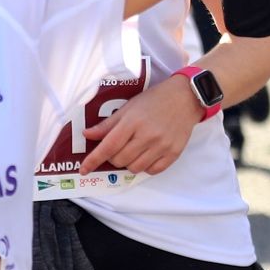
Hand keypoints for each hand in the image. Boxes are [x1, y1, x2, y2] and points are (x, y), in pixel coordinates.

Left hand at [78, 75, 203, 175]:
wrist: (185, 98)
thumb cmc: (154, 100)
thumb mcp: (128, 108)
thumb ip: (107, 124)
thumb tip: (86, 135)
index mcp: (132, 122)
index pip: (108, 146)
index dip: (93, 160)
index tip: (83, 170)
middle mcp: (147, 136)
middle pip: (119, 160)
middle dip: (113, 157)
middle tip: (118, 147)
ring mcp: (162, 146)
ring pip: (134, 168)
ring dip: (128, 163)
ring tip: (133, 150)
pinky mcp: (174, 153)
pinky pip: (152, 171)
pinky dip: (145, 167)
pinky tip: (146, 155)